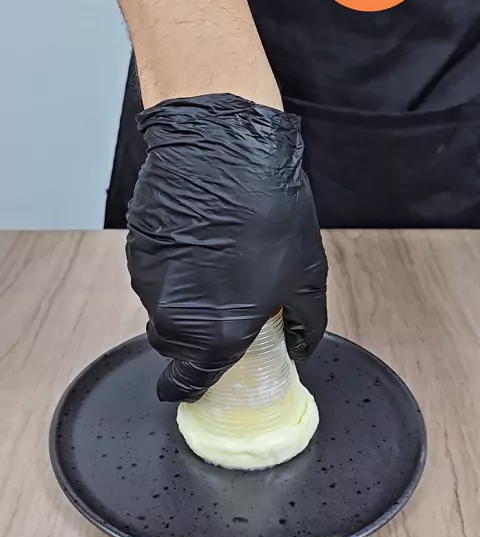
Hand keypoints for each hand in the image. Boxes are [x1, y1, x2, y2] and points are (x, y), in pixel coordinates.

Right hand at [126, 93, 327, 402]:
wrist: (225, 150)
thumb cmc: (269, 210)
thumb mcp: (306, 275)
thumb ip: (305, 324)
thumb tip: (300, 344)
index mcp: (216, 333)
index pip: (187, 382)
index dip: (188, 387)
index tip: (192, 383)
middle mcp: (174, 315)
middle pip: (171, 346)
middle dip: (191, 342)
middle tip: (219, 316)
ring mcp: (149, 282)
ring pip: (162, 308)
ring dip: (183, 300)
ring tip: (216, 266)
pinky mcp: (138, 251)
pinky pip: (153, 275)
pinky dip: (172, 271)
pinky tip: (198, 243)